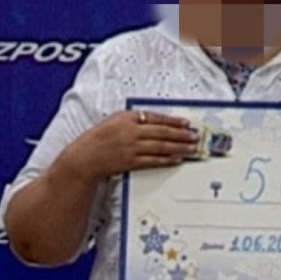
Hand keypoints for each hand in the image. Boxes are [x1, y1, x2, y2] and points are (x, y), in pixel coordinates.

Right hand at [70, 110, 199, 179]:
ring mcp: (132, 147)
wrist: (85, 157)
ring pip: (161, 147)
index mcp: (128, 118)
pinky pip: (153, 160)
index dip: (174, 121)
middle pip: (162, 132)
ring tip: (191, 149)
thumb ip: (135, 120)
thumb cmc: (99, 138)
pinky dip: (167, 160)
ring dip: (179, 148)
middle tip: (195, 136)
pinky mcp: (131, 162)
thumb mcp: (115, 120)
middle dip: (181, 135)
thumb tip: (158, 123)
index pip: (156, 118)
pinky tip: (177, 159)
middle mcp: (131, 131)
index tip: (187, 123)